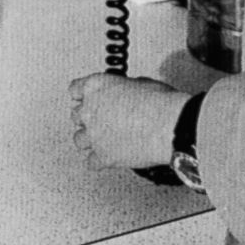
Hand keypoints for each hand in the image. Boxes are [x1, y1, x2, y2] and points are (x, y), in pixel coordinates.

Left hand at [69, 73, 189, 170]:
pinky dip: (100, 161)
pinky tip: (109, 157)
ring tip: (103, 140)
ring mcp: (94, 135)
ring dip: (90, 140)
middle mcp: (89, 110)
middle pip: (76, 116)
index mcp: (95, 86)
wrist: (170, 126)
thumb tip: (126, 94)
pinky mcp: (103, 156)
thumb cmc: (159, 102)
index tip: (87, 100)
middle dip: (88, 118)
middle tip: (101, 120)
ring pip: (79, 140)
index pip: (75, 90)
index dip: (83, 96)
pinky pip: (92, 162)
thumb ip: (123, 89)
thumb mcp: (139, 83)